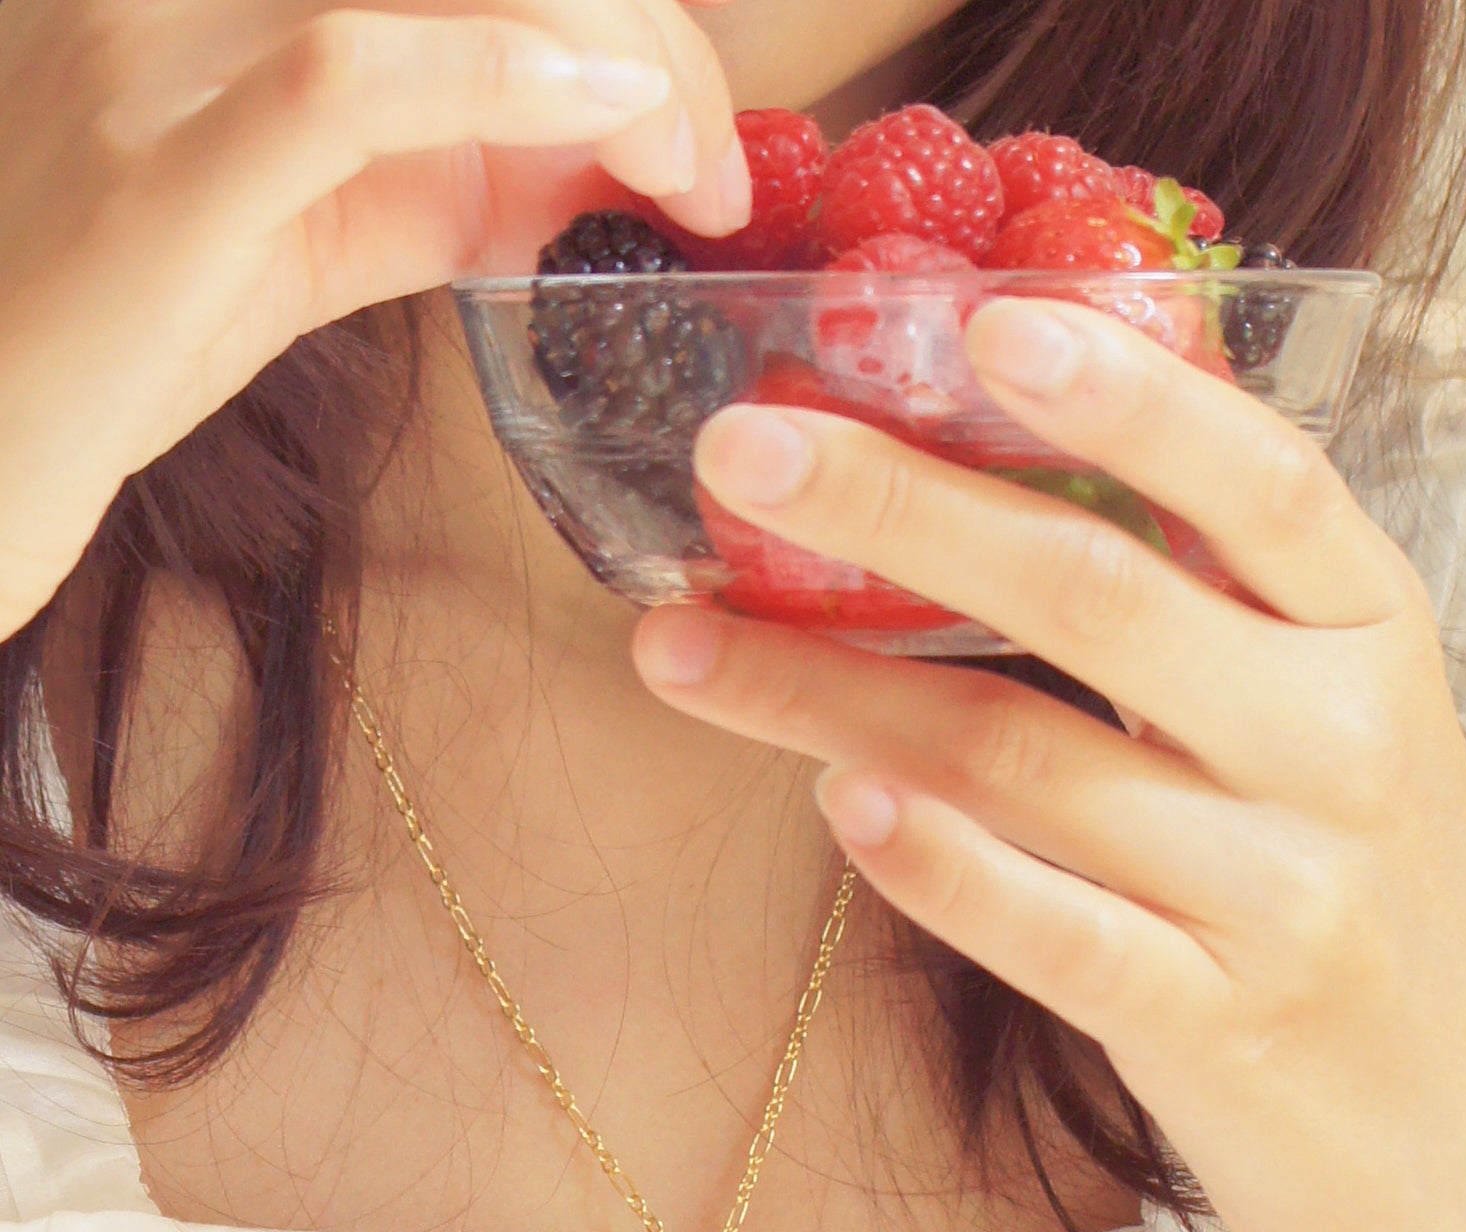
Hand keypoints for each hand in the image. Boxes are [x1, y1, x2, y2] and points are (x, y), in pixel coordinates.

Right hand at [0, 0, 745, 637]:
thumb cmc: (122, 333)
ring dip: (607, 59)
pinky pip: (346, 70)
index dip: (599, 1)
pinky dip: (496, 74)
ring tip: (686, 169)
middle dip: (636, 27)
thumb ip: (435, 171)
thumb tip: (592, 157)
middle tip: (713, 164)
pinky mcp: (163, 166)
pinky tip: (604, 122)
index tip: (686, 106)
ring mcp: (155, 48)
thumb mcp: (303, 223)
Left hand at [632, 297, 1465, 1231]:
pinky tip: (838, 802)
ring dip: (833, 694)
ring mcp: (1281, 896)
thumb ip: (1230, 610)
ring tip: (682, 645)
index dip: (1130, 393)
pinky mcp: (1216, 1026)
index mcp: (1378, 640)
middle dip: (903, 511)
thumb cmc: (1378, 911)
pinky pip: (1053, 934)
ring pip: (1026, 763)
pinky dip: (938, 866)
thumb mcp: (1348, 729)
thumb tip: (1027, 447)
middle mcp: (1340, 751)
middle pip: (1097, 597)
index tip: (979, 322)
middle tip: (743, 454)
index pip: (1261, 484)